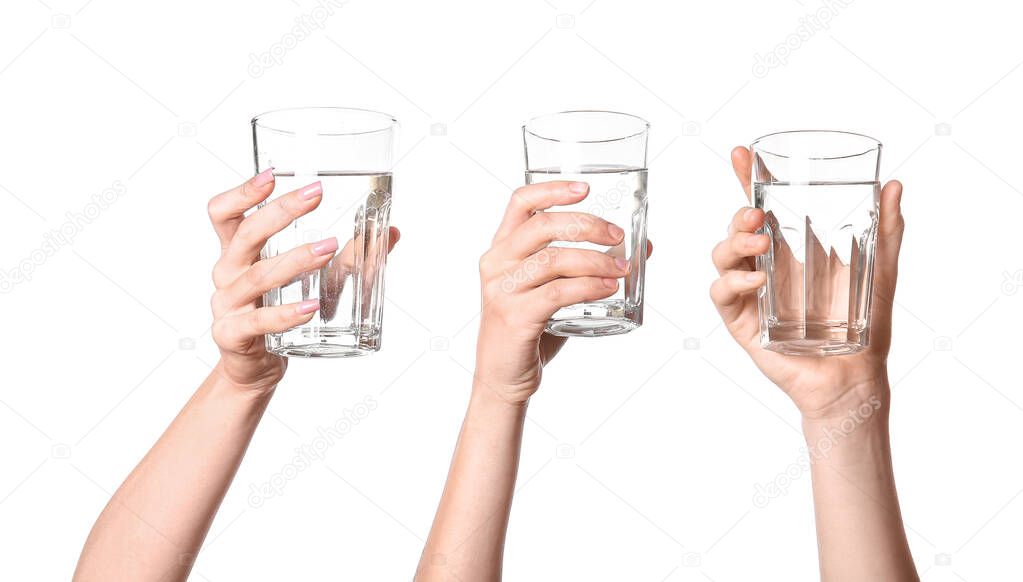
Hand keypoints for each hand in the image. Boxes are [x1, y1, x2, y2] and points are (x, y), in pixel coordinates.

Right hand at [206, 170, 398, 392]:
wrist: (256, 369)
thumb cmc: (280, 313)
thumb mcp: (315, 281)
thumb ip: (350, 257)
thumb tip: (393, 232)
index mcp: (237, 253)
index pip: (224, 214)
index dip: (244, 192)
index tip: (273, 174)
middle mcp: (227, 274)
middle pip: (244, 235)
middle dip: (281, 212)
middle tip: (316, 195)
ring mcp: (227, 306)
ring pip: (256, 276)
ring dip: (294, 260)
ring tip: (329, 248)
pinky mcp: (233, 337)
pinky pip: (258, 322)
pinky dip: (285, 313)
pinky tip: (311, 307)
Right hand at [475, 181, 645, 404]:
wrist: (503, 377)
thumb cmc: (530, 330)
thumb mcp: (554, 292)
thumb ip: (587, 268)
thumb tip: (641, 247)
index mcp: (501, 250)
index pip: (520, 202)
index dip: (553, 189)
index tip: (586, 188)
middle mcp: (496, 264)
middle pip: (542, 225)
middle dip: (587, 225)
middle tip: (617, 236)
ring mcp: (503, 290)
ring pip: (554, 259)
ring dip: (596, 261)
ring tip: (622, 271)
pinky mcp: (515, 317)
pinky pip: (558, 292)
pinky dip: (589, 287)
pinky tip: (608, 289)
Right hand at [710, 147, 904, 419]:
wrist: (854, 376)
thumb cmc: (865, 327)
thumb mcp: (879, 270)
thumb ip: (886, 230)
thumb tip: (895, 186)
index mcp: (792, 250)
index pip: (762, 208)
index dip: (747, 180)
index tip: (740, 154)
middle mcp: (766, 267)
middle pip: (736, 228)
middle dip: (738, 213)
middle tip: (757, 213)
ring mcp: (750, 293)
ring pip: (721, 255)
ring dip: (733, 242)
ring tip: (759, 241)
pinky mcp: (742, 321)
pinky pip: (722, 293)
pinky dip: (733, 281)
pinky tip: (757, 280)